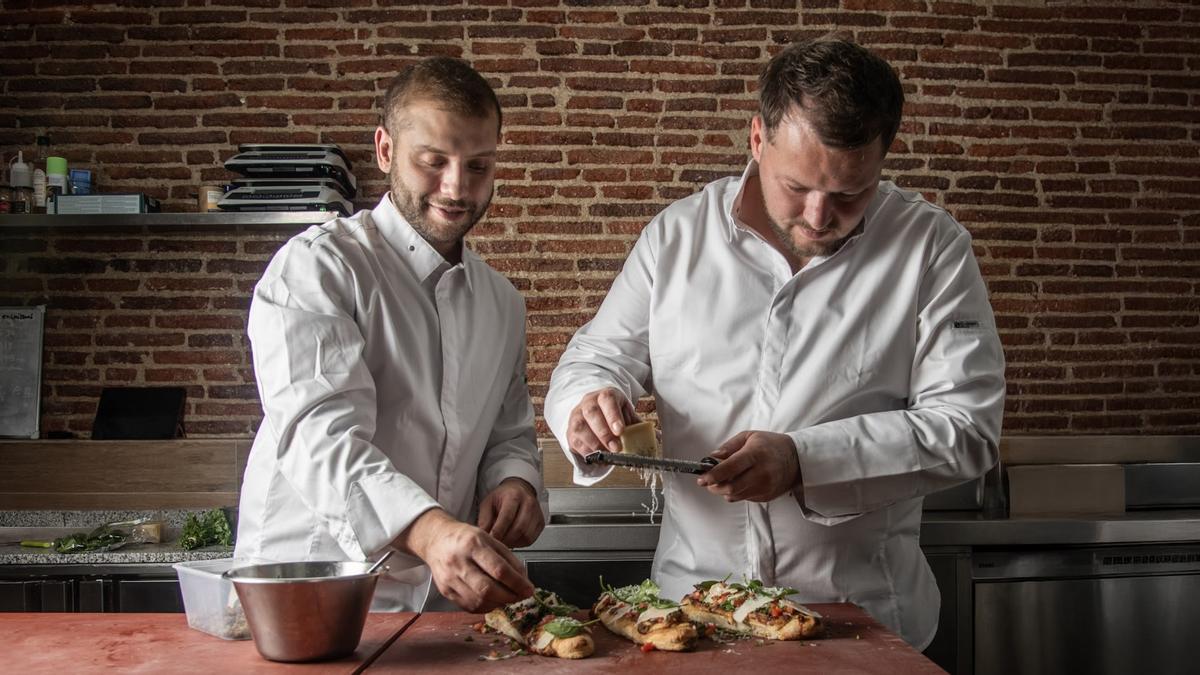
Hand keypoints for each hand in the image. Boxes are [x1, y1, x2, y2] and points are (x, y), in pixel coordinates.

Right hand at [397, 508, 533, 612]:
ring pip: (479, 601)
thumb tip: (523, 580)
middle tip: (521, 596)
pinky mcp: (445, 591)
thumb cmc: (465, 538)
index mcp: (473, 544)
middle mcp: (459, 562)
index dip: (517, 583)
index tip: (529, 588)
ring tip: (507, 596)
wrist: (436, 541)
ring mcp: (450, 579)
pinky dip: (486, 606)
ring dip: (499, 603)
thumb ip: (507, 558)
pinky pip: (470, 606)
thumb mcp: (489, 539)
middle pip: (488, 589)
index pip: (499, 569)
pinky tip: (493, 600)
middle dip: (510, 596)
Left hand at [478, 477, 544, 548]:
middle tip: (496, 543)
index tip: (491, 539)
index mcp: (514, 496)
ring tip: (504, 541)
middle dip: (506, 539)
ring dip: (513, 542)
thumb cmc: (503, 497)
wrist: (518, 490)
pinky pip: (531, 538)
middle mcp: (528, 503)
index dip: (498, 531)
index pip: (507, 517)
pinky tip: (513, 539)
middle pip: (518, 528)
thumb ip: (484, 519)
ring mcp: (537, 513)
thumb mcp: (488, 503)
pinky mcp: (540, 522)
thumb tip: (484, 535)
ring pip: (526, 535)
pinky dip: (520, 543)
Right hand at [565, 387, 638, 457]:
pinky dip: (587, 451)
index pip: (607, 400)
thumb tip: (659, 436)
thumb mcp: (626, 415)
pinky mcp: (570, 430)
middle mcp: (588, 402)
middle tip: (616, 448)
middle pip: (592, 413)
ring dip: (595, 444)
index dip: (613, 415)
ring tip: (607, 454)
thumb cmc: (613, 414)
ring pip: (580, 427)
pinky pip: (575, 441)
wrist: (594, 411)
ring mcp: (577, 416)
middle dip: (604, 433)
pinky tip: (598, 457)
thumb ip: (639, 425)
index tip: (620, 430)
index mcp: (605, 396)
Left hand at [696, 431, 800, 502]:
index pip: (730, 468)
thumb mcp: (749, 436)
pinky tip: (739, 483)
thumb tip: (712, 457)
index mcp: (755, 454)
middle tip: (708, 482)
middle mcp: (761, 473)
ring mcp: (765, 487)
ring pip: (736, 495)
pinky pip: (745, 498)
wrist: (796, 459)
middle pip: (731, 487)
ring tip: (721, 481)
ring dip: (723, 491)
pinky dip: (736, 493)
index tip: (702, 478)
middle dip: (714, 487)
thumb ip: (729, 446)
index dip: (713, 475)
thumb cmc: (770, 445)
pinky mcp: (767, 496)